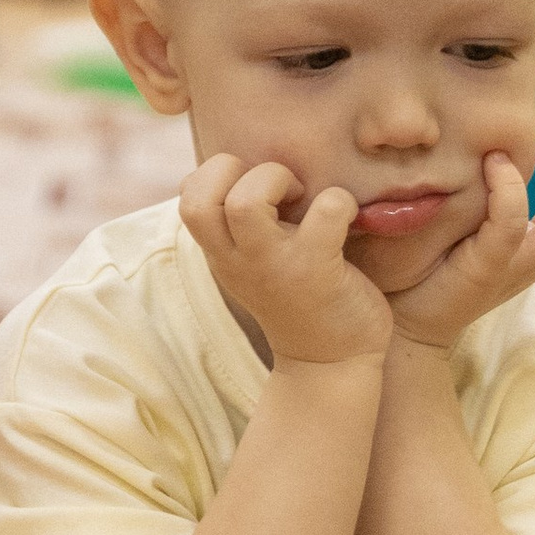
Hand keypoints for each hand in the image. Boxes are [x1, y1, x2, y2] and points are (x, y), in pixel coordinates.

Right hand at [178, 155, 390, 368]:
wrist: (330, 365)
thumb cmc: (296, 299)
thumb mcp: (251, 265)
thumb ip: (238, 228)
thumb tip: (246, 169)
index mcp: (221, 254)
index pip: (187, 200)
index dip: (214, 175)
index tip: (251, 186)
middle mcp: (238, 260)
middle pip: (199, 199)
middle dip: (236, 170)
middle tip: (276, 189)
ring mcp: (275, 266)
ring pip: (245, 203)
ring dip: (277, 178)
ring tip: (302, 198)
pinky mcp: (318, 270)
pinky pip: (326, 211)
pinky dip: (340, 200)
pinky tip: (347, 215)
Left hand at [385, 136, 534, 351]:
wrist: (400, 318)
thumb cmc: (430, 266)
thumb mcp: (477, 229)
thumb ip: (499, 205)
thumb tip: (503, 152)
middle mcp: (533, 263)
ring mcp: (511, 269)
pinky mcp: (482, 269)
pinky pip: (510, 228)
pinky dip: (509, 191)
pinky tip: (495, 161)